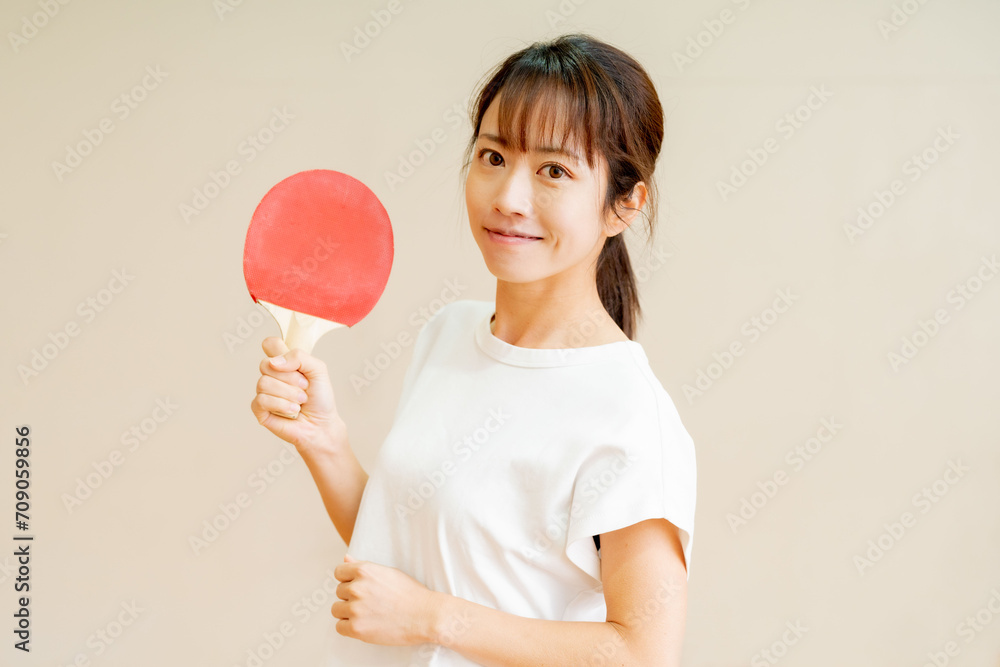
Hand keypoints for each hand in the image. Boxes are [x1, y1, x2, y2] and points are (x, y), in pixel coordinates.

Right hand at [250, 336, 346, 453]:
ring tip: (300, 401)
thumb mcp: (318, 370)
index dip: (274, 348)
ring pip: (263, 383)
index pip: (269, 345)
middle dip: (290, 377)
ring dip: (289, 394)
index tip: (289, 360)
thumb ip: (299, 357)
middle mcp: (272, 375)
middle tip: (304, 387)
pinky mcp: (260, 409)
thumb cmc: (320, 399)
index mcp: (285, 363)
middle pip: (265, 364)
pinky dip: (281, 405)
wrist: (322, 424)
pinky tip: (292, 410)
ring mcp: (264, 392)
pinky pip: (261, 400)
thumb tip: (274, 362)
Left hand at [332, 554, 440, 645]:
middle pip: (339, 592)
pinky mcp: (356, 628)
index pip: (339, 572)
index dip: (348, 580)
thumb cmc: (410, 593)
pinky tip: (365, 625)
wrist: (425, 616)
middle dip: (351, 597)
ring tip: (367, 614)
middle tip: (370, 603)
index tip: (359, 587)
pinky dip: (349, 628)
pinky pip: (340, 627)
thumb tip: (345, 559)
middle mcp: (357, 588)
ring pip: (336, 609)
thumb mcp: (388, 572)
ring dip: (348, 612)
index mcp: (364, 570)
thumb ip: (363, 566)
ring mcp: (355, 608)